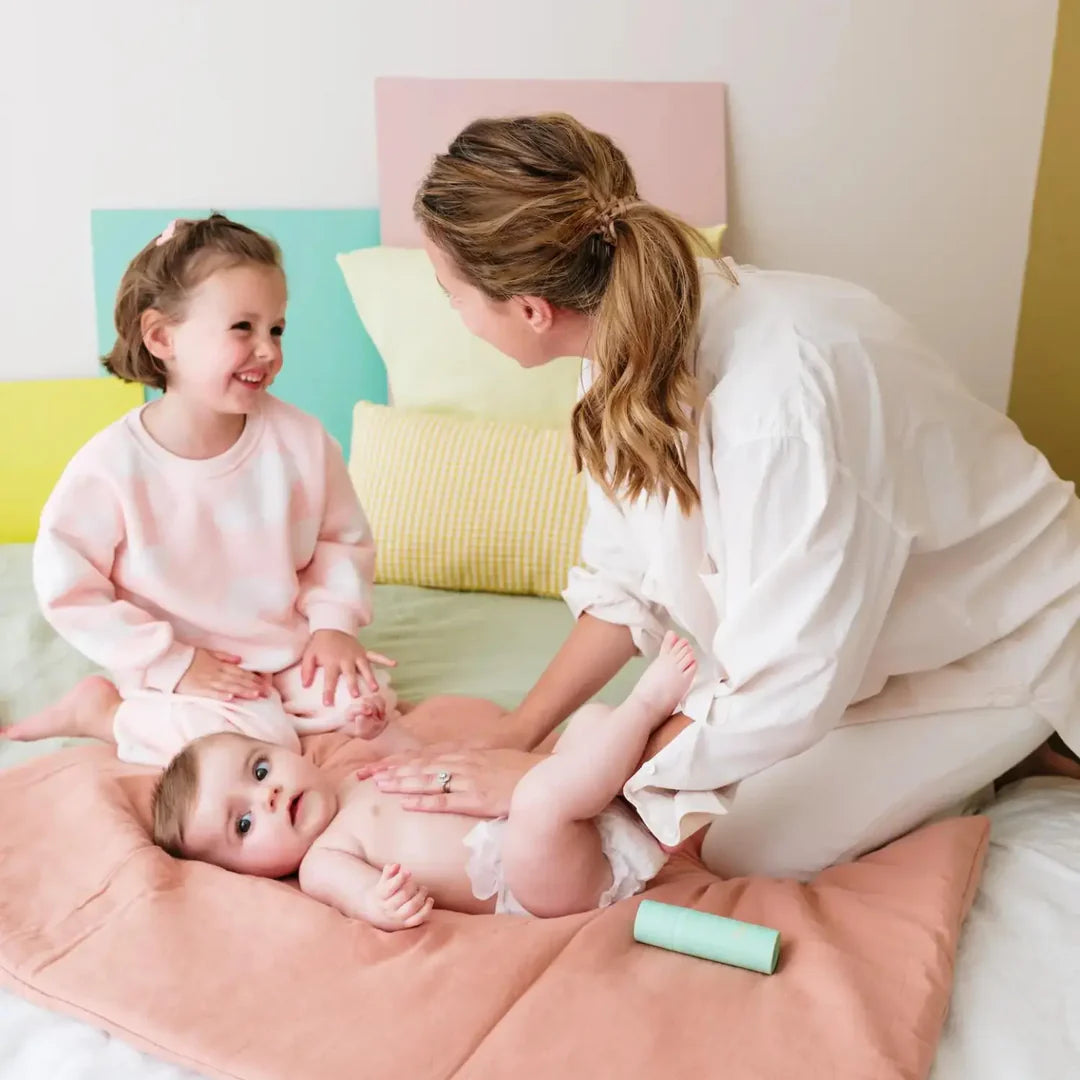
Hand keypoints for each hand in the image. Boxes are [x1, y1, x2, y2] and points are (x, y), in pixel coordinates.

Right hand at [176, 649, 269, 701]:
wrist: (168, 661)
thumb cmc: (187, 657)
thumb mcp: (207, 652)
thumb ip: (224, 656)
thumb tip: (239, 660)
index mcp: (219, 665)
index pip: (240, 672)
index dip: (254, 678)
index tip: (266, 684)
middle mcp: (216, 673)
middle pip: (238, 680)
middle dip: (254, 687)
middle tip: (268, 693)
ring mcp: (207, 682)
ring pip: (228, 687)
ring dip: (242, 691)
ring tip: (256, 695)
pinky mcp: (196, 690)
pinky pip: (210, 694)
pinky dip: (220, 696)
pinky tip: (230, 699)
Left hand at [300, 630, 394, 705]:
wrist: (331, 626)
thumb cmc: (319, 645)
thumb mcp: (309, 655)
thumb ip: (306, 670)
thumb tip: (305, 685)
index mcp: (331, 661)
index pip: (329, 679)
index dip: (328, 691)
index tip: (328, 703)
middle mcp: (346, 659)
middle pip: (349, 674)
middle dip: (353, 684)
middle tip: (356, 695)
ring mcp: (356, 655)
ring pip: (365, 667)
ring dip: (370, 678)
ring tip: (375, 689)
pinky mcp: (363, 651)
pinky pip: (376, 655)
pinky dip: (385, 659)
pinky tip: (394, 664)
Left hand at [356, 745, 544, 817]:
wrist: (545, 774)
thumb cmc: (520, 769)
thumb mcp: (490, 759)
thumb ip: (469, 764)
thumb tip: (451, 771)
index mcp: (463, 754)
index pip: (423, 757)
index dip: (397, 761)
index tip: (374, 766)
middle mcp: (461, 763)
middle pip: (418, 766)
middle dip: (389, 771)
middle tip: (362, 775)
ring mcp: (468, 780)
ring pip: (427, 781)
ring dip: (400, 783)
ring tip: (377, 786)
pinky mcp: (477, 798)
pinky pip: (446, 800)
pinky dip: (425, 801)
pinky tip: (407, 803)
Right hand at [362, 864, 432, 930]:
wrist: (378, 912)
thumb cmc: (385, 891)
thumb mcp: (384, 881)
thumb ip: (389, 871)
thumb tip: (397, 865)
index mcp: (381, 896)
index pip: (389, 888)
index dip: (400, 879)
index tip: (408, 872)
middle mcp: (388, 908)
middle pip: (402, 896)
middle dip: (412, 886)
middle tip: (415, 882)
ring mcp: (398, 917)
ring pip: (411, 907)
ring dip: (420, 896)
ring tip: (423, 889)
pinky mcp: (407, 923)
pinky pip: (418, 919)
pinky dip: (426, 909)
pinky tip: (429, 900)